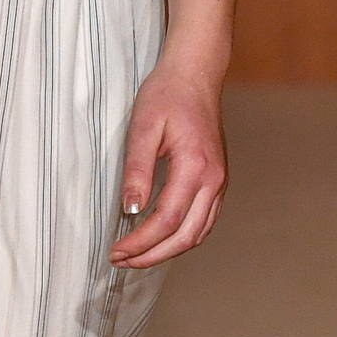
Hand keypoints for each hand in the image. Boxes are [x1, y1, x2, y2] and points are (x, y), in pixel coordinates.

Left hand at [110, 56, 227, 268]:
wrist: (196, 75)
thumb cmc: (167, 95)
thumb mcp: (142, 128)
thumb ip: (137, 171)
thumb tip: (131, 211)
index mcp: (195, 166)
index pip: (167, 220)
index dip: (140, 243)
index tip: (116, 251)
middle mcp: (214, 180)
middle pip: (186, 236)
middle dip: (152, 255)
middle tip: (121, 261)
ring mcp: (220, 182)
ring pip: (198, 233)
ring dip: (168, 251)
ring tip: (136, 256)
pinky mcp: (218, 181)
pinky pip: (204, 221)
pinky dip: (182, 237)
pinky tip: (159, 239)